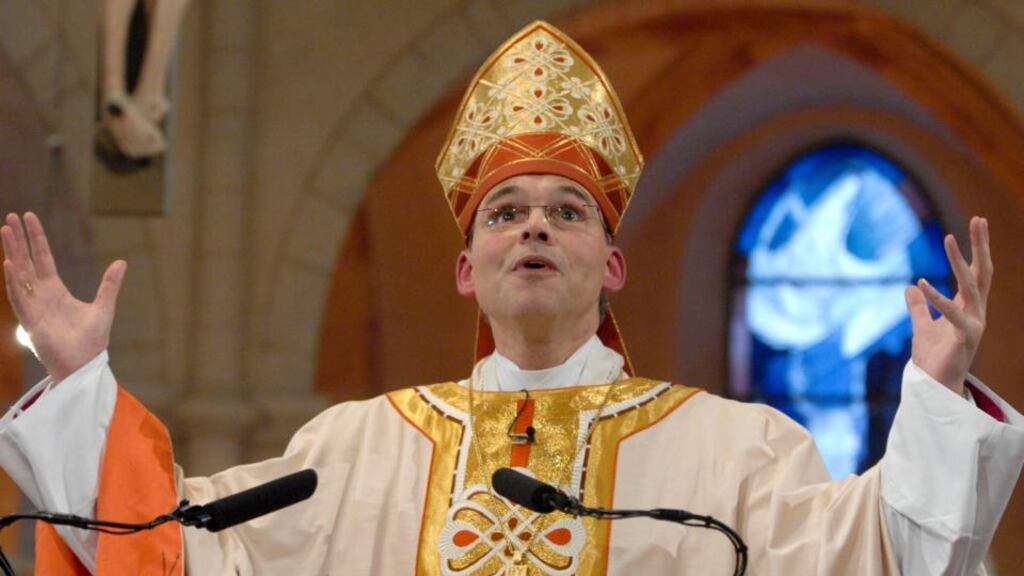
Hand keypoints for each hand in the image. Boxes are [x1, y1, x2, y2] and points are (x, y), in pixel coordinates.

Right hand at [1, 212, 126, 381]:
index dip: (36, 239)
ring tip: (5, 231)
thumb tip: (121, 262)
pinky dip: (14, 281)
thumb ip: (109, 284)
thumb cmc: (92, 340)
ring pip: (18, 275)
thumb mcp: (103, 306)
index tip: (29, 218)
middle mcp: (40, 295)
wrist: (85, 364)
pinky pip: (19, 298)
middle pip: (26, 261)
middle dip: (18, 240)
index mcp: (55, 291)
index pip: (42, 258)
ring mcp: (33, 307)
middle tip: (10, 216)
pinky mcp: (31, 321)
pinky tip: (9, 263)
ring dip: (12, 253)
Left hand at [904, 216, 991, 393]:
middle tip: (979, 219)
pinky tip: (921, 284)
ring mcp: (974, 324)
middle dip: (981, 245)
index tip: (977, 222)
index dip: (976, 247)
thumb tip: (909, 287)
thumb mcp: (922, 326)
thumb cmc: (933, 358)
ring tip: (950, 238)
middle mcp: (976, 312)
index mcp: (968, 307)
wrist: (934, 385)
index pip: (975, 271)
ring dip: (959, 262)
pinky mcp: (965, 338)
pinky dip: (936, 298)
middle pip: (982, 272)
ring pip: (971, 287)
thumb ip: (919, 307)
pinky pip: (951, 313)